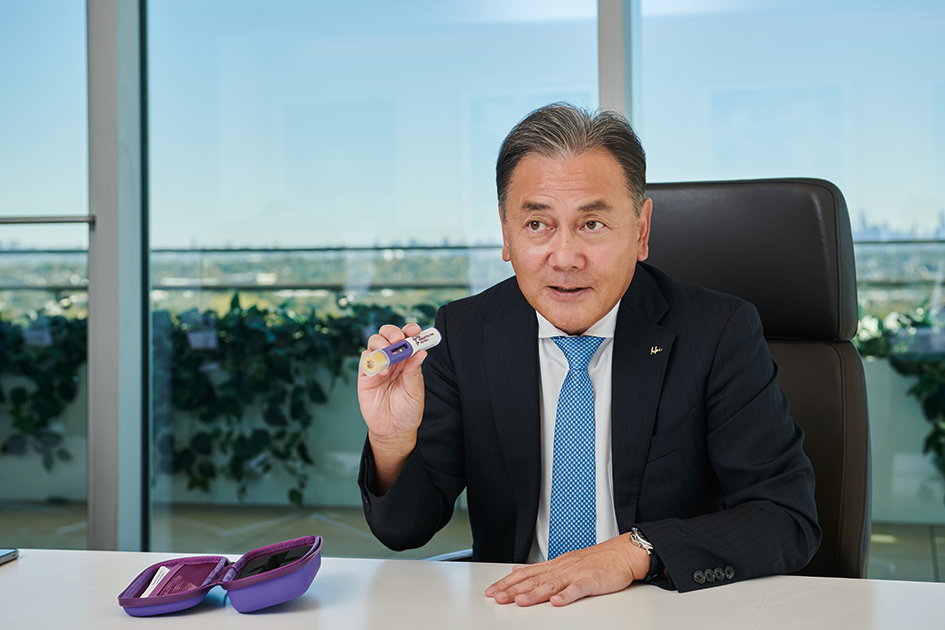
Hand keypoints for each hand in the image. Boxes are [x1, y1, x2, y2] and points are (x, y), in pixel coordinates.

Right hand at [357, 323, 427, 492]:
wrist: (393, 430)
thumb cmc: (407, 410)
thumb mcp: (415, 390)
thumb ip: (414, 370)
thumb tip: (421, 351)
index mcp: (407, 360)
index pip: (406, 338)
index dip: (409, 331)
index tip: (415, 330)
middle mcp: (392, 360)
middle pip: (387, 335)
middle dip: (392, 332)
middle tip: (398, 339)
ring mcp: (378, 366)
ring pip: (373, 343)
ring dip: (381, 343)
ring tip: (389, 356)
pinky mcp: (365, 376)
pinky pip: (365, 360)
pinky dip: (372, 360)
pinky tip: (382, 372)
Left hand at [485, 534, 649, 606]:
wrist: (622, 553)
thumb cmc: (597, 560)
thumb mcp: (564, 561)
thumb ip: (541, 568)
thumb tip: (518, 570)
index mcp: (555, 565)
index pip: (526, 573)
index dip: (508, 582)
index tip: (493, 590)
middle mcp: (562, 568)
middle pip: (534, 580)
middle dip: (514, 589)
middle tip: (498, 597)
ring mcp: (577, 574)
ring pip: (552, 584)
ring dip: (535, 594)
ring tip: (520, 601)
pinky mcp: (592, 580)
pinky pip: (578, 589)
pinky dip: (567, 596)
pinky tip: (556, 602)